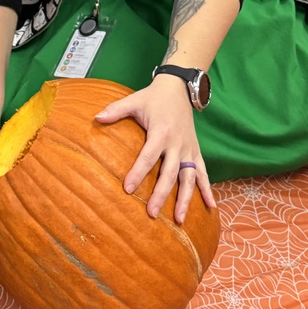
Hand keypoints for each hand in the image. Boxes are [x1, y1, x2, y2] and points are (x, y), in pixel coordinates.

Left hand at [95, 76, 215, 223]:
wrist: (179, 88)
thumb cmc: (153, 97)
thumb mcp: (134, 100)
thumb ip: (116, 110)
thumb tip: (96, 118)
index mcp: (161, 132)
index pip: (148, 156)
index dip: (138, 172)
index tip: (128, 189)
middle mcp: (177, 143)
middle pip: (169, 173)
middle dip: (161, 194)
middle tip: (152, 213)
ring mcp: (189, 149)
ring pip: (189, 177)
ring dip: (185, 199)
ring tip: (179, 220)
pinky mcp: (196, 151)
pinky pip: (203, 172)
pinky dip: (207, 190)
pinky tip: (211, 207)